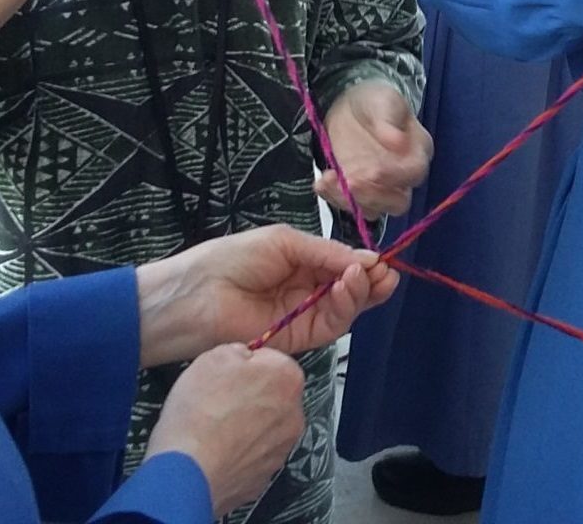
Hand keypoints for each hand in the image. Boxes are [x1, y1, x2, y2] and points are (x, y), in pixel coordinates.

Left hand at [135, 225, 397, 364]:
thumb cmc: (231, 260)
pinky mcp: (299, 339)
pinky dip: (345, 307)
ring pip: (345, 308)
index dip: (363, 264)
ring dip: (362, 293)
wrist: (195, 297)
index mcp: (301, 263)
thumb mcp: (283, 242)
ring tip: (369, 277)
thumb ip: (325, 252)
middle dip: (371, 281)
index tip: (383, 259)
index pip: (342, 265)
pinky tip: (349, 288)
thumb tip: (366, 261)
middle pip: (349, 289)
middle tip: (387, 273)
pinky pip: (330, 324)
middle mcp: (306, 290)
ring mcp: (304, 316)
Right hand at [146, 343, 306, 518]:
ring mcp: (283, 449)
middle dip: (250, 395)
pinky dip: (239, 452)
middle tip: (218, 400)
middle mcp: (295, 414)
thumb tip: (244, 358)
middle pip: (272, 395)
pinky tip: (216, 451)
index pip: (271, 361)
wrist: (189, 471)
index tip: (226, 375)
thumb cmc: (201, 409)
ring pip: (265, 426)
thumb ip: (238, 352)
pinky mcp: (266, 476)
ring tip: (213, 428)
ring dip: (246, 425)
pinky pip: (254, 455)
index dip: (245, 366)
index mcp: (288, 378)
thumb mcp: (213, 357)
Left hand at [315, 81, 431, 217]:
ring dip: (349, 200)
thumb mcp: (382, 100)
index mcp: (417, 150)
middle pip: (398, 202)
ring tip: (328, 180)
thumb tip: (398, 142)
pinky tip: (321, 182)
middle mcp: (403, 176)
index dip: (394, 175)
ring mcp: (380, 187)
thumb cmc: (373, 101)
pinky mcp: (359, 192)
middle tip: (348, 182)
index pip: (414, 172)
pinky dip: (334, 198)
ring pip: (373, 210)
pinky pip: (351, 206)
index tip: (372, 170)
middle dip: (372, 196)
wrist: (350, 107)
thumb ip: (388, 119)